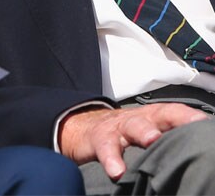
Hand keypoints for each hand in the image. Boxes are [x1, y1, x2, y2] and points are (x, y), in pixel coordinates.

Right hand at [58, 103, 207, 179]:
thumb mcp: (147, 132)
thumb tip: (197, 153)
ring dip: (144, 131)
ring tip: (152, 140)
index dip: (190, 116)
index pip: (176, 113)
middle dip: (176, 120)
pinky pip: (106, 148)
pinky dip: (111, 159)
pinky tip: (116, 171)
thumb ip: (168, 138)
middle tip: (193, 126)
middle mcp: (139, 119)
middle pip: (159, 117)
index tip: (205, 123)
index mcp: (154, 118)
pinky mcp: (100, 140)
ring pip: (133, 126)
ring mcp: (118, 128)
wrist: (83, 128)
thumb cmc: (124, 135)